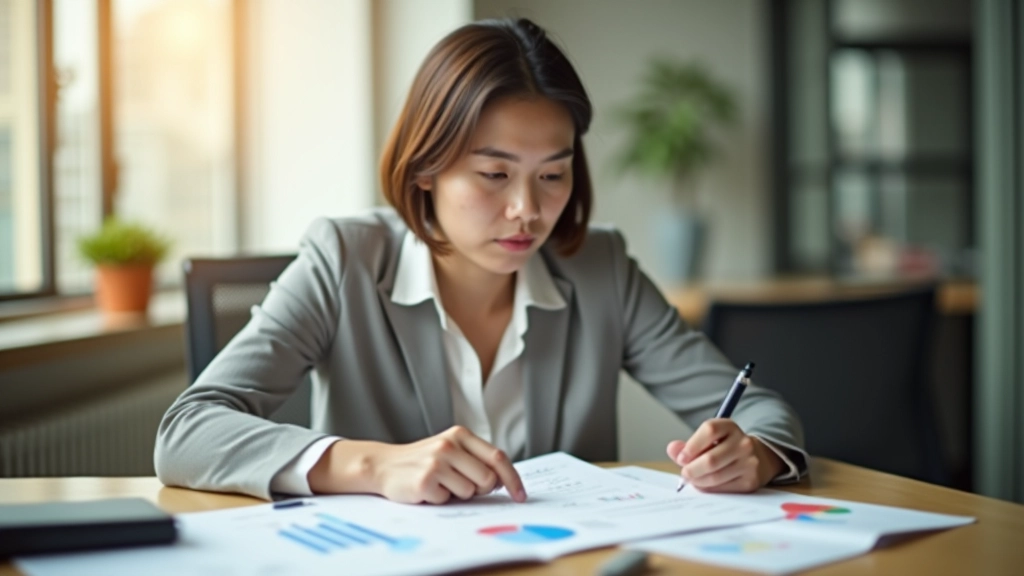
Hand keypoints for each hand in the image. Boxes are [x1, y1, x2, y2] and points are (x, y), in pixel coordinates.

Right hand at [308, 425, 526, 504]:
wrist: (384, 465)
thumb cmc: (423, 460)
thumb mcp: (451, 450)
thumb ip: (476, 459)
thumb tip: (503, 481)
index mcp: (460, 434)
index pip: (498, 457)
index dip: (513, 479)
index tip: (520, 495)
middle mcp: (449, 445)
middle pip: (488, 479)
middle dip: (480, 489)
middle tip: (460, 485)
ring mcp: (436, 462)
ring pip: (470, 492)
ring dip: (457, 494)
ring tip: (440, 484)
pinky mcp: (425, 481)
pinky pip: (448, 500)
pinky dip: (440, 499)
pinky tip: (427, 489)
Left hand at [666, 419, 783, 492]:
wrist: (757, 457)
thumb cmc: (724, 448)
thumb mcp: (708, 440)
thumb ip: (688, 445)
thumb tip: (672, 450)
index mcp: (729, 426)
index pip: (709, 431)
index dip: (691, 446)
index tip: (681, 458)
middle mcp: (743, 442)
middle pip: (711, 459)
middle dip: (692, 470)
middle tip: (685, 473)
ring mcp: (749, 462)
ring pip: (716, 476)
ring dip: (699, 481)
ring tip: (694, 479)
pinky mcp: (751, 480)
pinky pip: (724, 488)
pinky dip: (710, 488)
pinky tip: (706, 484)